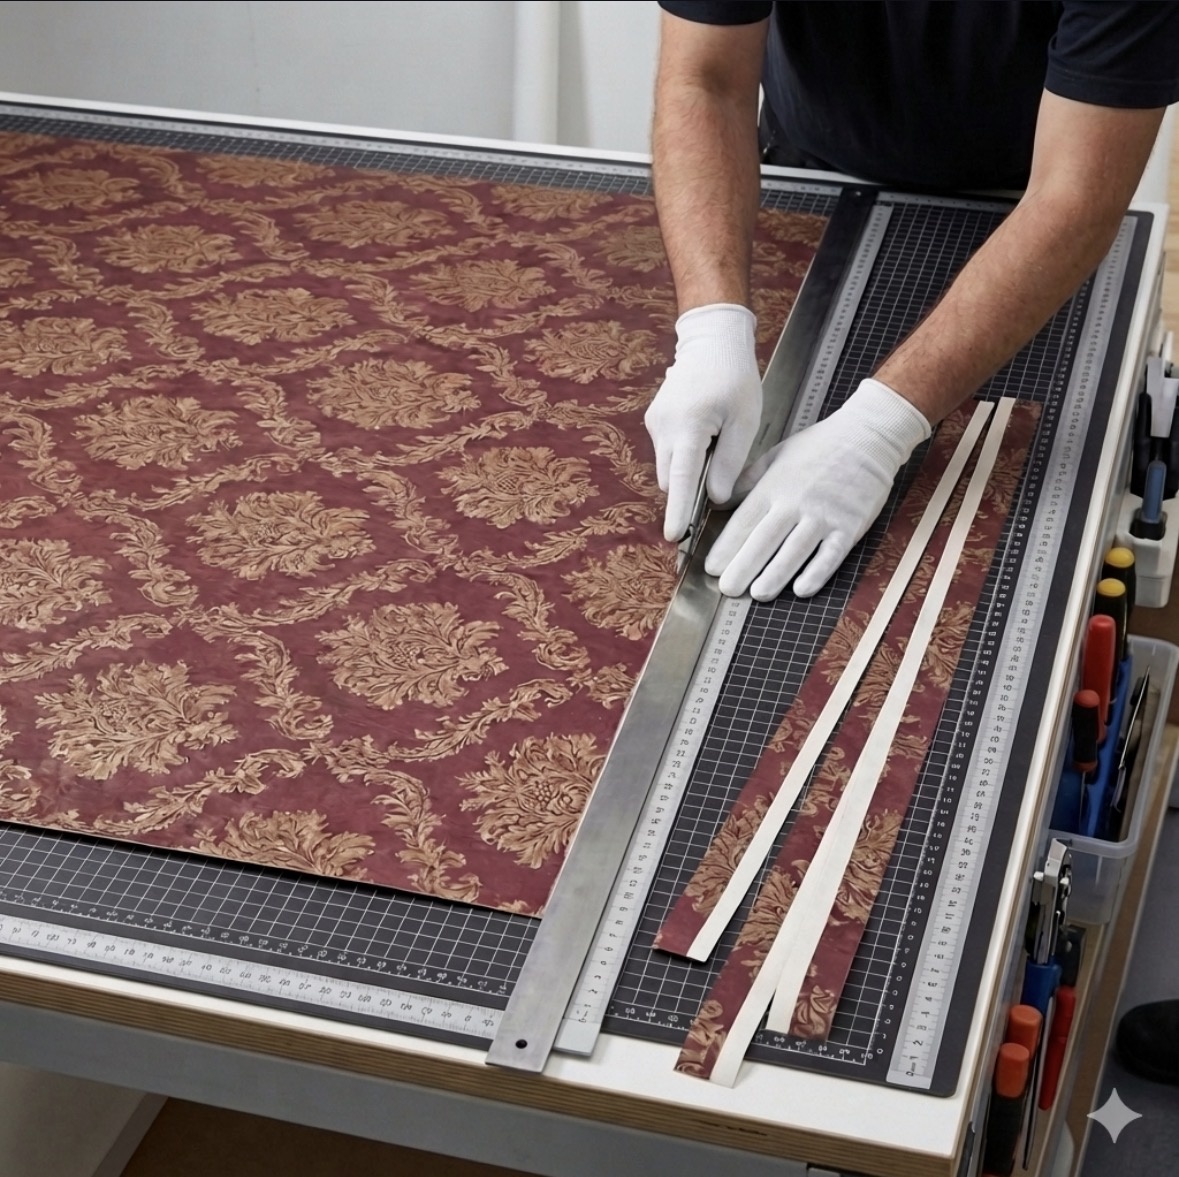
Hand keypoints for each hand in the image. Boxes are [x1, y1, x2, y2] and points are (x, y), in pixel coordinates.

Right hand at [644, 303, 761, 541]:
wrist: (711, 340)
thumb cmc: (734, 377)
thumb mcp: (744, 421)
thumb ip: (729, 463)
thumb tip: (715, 498)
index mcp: (688, 427)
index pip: (681, 480)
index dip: (678, 510)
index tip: (674, 535)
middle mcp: (663, 428)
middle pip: (671, 478)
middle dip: (688, 489)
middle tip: (719, 475)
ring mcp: (655, 423)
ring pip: (668, 465)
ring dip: (688, 469)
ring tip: (716, 442)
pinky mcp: (655, 419)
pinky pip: (667, 449)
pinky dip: (684, 454)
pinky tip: (705, 433)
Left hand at [705, 378, 931, 598]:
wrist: (868, 436)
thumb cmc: (820, 446)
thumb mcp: (776, 456)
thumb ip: (748, 481)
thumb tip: (718, 503)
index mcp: (774, 486)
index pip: (744, 521)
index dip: (726, 546)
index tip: (711, 567)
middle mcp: (796, 502)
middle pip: (765, 539)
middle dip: (743, 566)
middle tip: (727, 588)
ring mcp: (824, 515)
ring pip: (795, 550)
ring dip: (775, 574)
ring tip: (757, 594)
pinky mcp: (850, 526)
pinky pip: (831, 554)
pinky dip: (817, 573)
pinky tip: (802, 590)